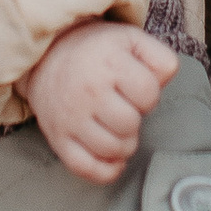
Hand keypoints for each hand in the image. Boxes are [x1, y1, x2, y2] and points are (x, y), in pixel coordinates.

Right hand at [25, 16, 174, 185]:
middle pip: (129, 124)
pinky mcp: (58, 139)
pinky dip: (106, 170)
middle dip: (135, 120)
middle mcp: (87, 91)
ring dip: (123, 144)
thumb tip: (162, 86)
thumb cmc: (96, 52)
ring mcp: (70, 118)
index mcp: (109, 63)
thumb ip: (160, 58)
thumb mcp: (132, 40)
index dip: (149, 95)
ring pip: (112, 149)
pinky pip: (86, 168)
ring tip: (117, 128)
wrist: (47, 57)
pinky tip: (112, 158)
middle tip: (124, 109)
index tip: (136, 89)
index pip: (148, 94)